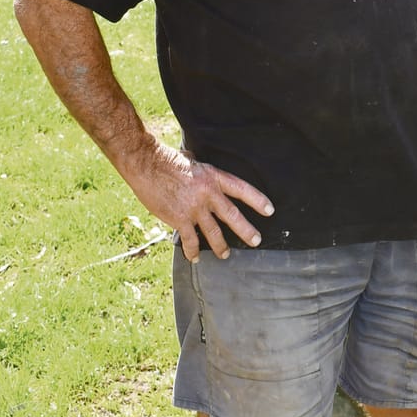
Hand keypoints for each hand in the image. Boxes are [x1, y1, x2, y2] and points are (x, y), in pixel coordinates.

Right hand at [125, 139, 273, 261]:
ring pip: (213, 232)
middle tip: (256, 240)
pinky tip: (195, 257)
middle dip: (246, 230)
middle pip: (232, 215)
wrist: (147, 164)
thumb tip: (200, 169)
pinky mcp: (179, 219)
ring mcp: (194, 208)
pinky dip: (192, 251)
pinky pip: (190, 240)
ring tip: (225, 255)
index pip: (241, 189)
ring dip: (220, 246)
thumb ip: (201, 170)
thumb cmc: (167, 159)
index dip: (257, 200)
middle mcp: (208, 193)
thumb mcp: (193, 160)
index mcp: (213, 176)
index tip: (269, 210)